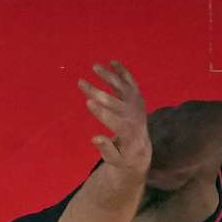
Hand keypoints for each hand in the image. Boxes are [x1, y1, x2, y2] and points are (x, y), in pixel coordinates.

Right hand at [78, 61, 151, 175]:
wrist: (141, 148)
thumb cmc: (123, 155)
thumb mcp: (114, 159)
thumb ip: (106, 149)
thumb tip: (95, 138)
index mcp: (128, 133)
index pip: (114, 121)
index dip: (101, 112)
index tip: (88, 102)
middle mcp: (134, 116)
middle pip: (114, 102)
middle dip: (96, 92)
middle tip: (80, 83)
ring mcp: (137, 104)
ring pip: (122, 87)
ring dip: (109, 76)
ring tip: (94, 67)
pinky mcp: (137, 97)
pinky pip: (130, 82)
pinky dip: (122, 71)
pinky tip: (112, 62)